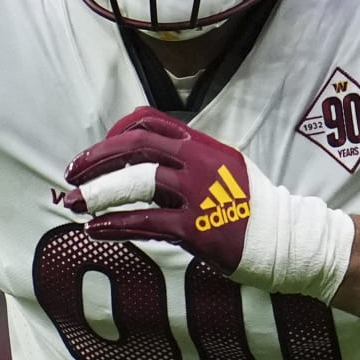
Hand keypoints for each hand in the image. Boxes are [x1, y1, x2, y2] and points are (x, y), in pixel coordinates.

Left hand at [60, 106, 353, 301]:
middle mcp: (199, 162)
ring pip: (137, 183)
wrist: (289, 239)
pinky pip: (146, 222)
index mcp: (203, 145)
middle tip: (70, 173)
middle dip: (96, 158)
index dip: (115, 132)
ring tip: (72, 203)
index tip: (96, 150)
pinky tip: (95, 230)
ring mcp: (198, 194)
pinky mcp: (197, 229)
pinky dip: (115, 225)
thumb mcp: (225, 169)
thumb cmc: (253, 208)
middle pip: (135, 146)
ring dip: (97, 192)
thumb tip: (150, 163)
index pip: (151, 121)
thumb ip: (191, 161)